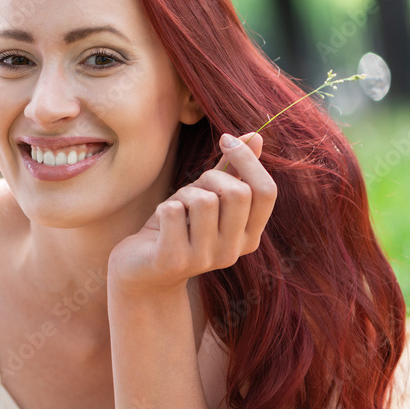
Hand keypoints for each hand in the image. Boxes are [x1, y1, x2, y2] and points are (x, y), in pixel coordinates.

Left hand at [108, 132, 276, 298]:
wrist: (142, 272)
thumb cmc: (178, 228)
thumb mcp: (207, 197)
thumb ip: (231, 171)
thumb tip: (256, 136)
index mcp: (249, 236)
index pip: (266, 191)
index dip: (248, 160)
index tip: (225, 140)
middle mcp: (232, 252)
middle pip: (238, 193)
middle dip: (210, 178)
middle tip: (192, 189)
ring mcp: (204, 259)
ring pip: (203, 200)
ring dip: (183, 195)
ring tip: (175, 211)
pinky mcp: (173, 261)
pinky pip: (172, 212)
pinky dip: (163, 208)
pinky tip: (160, 225)